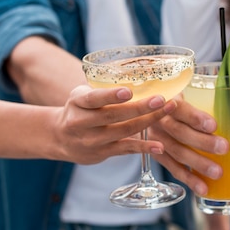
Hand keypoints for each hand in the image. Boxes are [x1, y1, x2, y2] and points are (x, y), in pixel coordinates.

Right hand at [53, 85, 174, 163]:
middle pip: (114, 115)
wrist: (61, 138)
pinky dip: (145, 147)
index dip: (111, 96)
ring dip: (149, 121)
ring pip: (124, 131)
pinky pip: (126, 149)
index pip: (93, 98)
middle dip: (140, 108)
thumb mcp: (83, 96)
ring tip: (168, 111)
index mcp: (78, 102)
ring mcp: (92, 140)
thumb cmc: (81, 110)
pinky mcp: (102, 153)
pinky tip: (160, 146)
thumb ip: (103, 89)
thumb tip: (141, 76)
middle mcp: (82, 122)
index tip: (128, 92)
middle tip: (161, 100)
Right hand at [149, 94, 229, 195]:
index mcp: (168, 102)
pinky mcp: (157, 155)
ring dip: (198, 164)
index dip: (195, 117)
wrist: (149, 112)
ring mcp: (156, 139)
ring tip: (217, 173)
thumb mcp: (186, 94)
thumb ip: (204, 100)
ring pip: (177, 152)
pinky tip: (203, 188)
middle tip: (224, 148)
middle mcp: (159, 120)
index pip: (180, 109)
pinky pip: (173, 168)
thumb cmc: (179, 104)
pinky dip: (188, 179)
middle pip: (180, 132)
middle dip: (203, 142)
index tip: (213, 125)